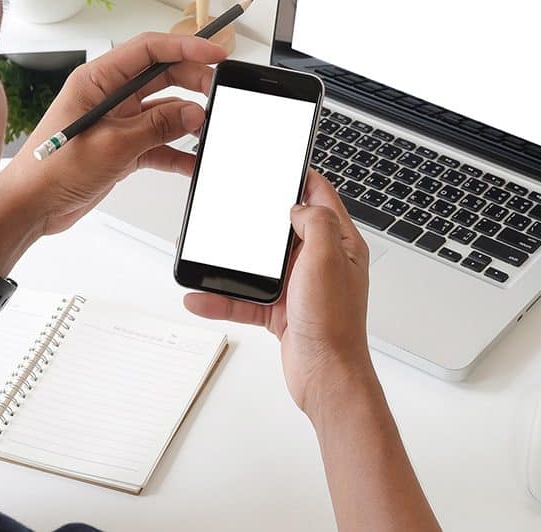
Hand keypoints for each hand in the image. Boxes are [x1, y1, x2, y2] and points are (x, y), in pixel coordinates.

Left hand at [0, 32, 227, 235]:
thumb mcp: (113, 144)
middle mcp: (110, 96)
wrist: (35, 205)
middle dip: (193, 83)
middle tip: (219, 94)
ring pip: (166, 111)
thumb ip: (157, 126)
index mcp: (98, 81)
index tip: (215, 54)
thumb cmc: (54, 169)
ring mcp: (120, 121)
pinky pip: (162, 143)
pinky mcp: (126, 146)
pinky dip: (179, 153)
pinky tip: (193, 163)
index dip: (185, 47)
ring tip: (208, 133)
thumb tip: (193, 112)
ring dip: (188, 122)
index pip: (148, 51)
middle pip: (162, 77)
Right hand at [184, 170, 373, 416]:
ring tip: (204, 254)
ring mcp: (301, 288)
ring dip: (231, 262)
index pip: (321, 197)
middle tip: (231, 205)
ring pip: (260, 265)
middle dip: (255, 219)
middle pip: (284, 229)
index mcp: (340, 245)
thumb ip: (316, 222)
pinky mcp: (283, 312)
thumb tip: (298, 206)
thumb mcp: (326, 258)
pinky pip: (247, 299)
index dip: (300, 177)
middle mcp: (322, 263)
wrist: (326, 376)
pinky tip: (200, 297)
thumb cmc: (333, 324)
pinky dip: (223, 297)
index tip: (277, 164)